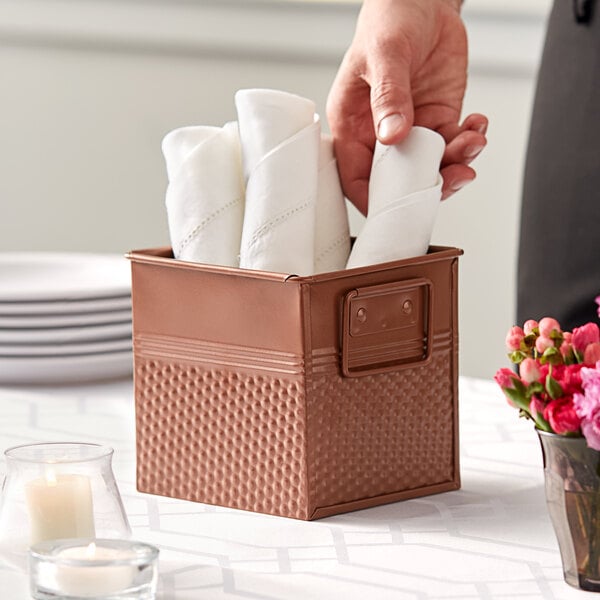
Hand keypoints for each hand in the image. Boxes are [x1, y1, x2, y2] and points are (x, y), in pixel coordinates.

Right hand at [327, 0, 487, 213]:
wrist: (423, 1)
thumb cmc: (389, 21)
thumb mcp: (384, 54)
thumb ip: (388, 95)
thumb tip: (393, 135)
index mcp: (353, 127)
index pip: (357, 177)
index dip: (376, 197)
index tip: (401, 204)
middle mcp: (380, 135)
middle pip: (398, 181)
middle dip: (428, 184)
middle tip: (456, 175)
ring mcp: (411, 131)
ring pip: (430, 168)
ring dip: (456, 163)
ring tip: (473, 142)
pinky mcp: (438, 120)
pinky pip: (453, 146)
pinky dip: (470, 142)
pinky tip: (477, 125)